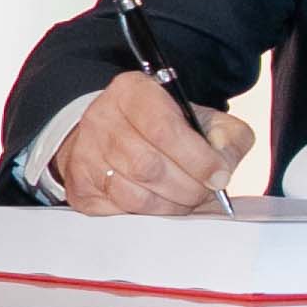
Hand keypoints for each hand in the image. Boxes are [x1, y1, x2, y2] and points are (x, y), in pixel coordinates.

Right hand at [50, 66, 252, 213]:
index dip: (197, 159)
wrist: (115, 134)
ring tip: (185, 199)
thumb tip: (222, 165)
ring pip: (133, 194)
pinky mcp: (80, 186)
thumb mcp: (201, 118)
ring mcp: (85, 154)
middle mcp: (101, 119)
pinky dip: (147, 214)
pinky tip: (160, 202)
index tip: (218, 176)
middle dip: (186, 188)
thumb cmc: (163, 127)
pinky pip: (118, 211)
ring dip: (169, 205)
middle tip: (204, 193)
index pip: (164, 130)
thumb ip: (227, 136)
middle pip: (147, 166)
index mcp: (132, 91)